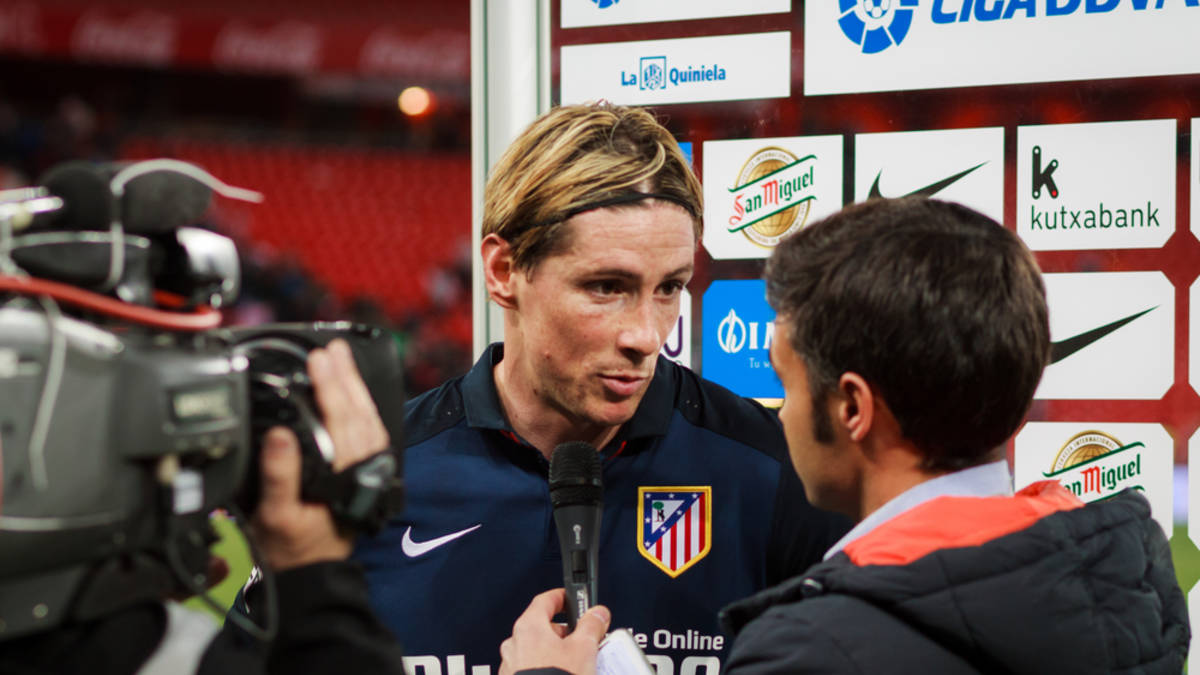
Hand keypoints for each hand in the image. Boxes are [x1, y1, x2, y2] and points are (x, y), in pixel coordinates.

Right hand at [251, 339, 389, 570]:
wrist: (309, 573)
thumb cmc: (290, 546)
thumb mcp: (274, 515)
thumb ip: (278, 476)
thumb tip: (280, 434)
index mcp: (342, 476)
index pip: (339, 420)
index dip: (329, 386)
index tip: (318, 358)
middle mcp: (361, 469)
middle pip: (357, 413)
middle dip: (344, 377)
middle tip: (331, 348)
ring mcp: (366, 469)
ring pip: (366, 419)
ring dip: (354, 386)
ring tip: (341, 357)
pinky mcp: (363, 471)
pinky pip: (367, 430)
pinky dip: (360, 405)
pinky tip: (352, 389)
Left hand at [499, 589, 610, 674]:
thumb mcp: (584, 649)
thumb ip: (591, 625)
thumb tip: (597, 614)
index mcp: (529, 628)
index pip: (544, 601)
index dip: (561, 597)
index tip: (570, 598)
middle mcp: (515, 644)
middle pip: (541, 628)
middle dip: (562, 632)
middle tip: (580, 638)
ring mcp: (511, 666)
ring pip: (535, 650)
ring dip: (553, 653)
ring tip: (574, 664)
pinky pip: (530, 670)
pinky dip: (544, 670)